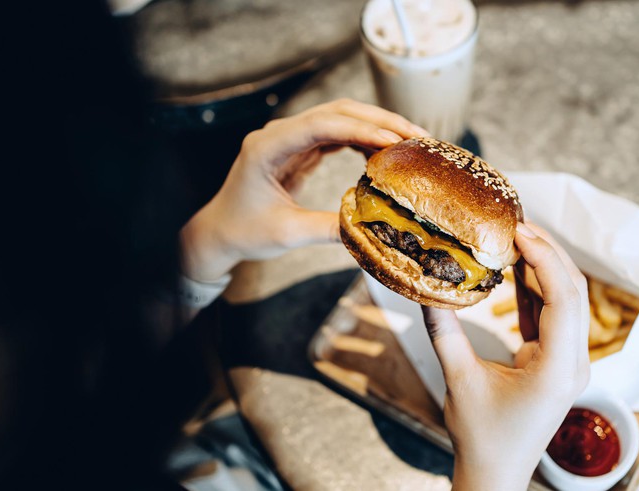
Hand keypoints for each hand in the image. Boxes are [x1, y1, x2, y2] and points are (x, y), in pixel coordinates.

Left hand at [180, 99, 427, 281]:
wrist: (221, 231)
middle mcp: (279, 134)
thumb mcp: (288, 234)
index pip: (320, 125)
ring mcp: (290, 137)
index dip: (361, 129)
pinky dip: (364, 139)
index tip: (394, 141)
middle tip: (417, 138)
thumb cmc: (245, 231)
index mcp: (267, 147)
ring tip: (410, 143)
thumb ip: (328, 229)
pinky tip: (385, 154)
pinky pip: (338, 134)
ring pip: (340, 118)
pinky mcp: (300, 148)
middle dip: (379, 120)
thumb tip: (373, 230)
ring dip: (376, 126)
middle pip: (336, 112)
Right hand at [421, 222, 589, 490]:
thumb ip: (444, 333)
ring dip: (544, 267)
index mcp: (558, 369)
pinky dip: (536, 289)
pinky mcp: (557, 362)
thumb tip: (426, 290)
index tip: (520, 231)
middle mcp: (573, 362)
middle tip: (518, 224)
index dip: (544, 259)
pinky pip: (553, 315)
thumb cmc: (482, 436)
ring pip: (567, 300)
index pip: (563, 299)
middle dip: (549, 253)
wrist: (497, 472)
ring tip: (517, 236)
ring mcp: (569, 362)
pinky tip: (518, 266)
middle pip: (573, 292)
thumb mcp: (459, 381)